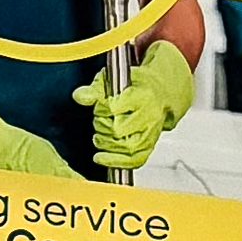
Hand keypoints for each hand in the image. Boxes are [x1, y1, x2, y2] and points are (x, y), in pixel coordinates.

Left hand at [89, 38, 198, 173]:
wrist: (161, 92)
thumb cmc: (137, 85)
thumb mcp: (114, 78)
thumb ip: (95, 88)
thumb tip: (80, 96)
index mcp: (142, 96)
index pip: (113, 108)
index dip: (100, 108)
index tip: (100, 105)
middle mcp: (150, 116)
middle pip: (118, 130)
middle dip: (102, 126)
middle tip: (101, 119)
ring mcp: (152, 133)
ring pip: (126, 148)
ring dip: (106, 144)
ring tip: (102, 134)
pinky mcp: (150, 146)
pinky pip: (135, 160)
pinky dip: (116, 162)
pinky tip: (102, 158)